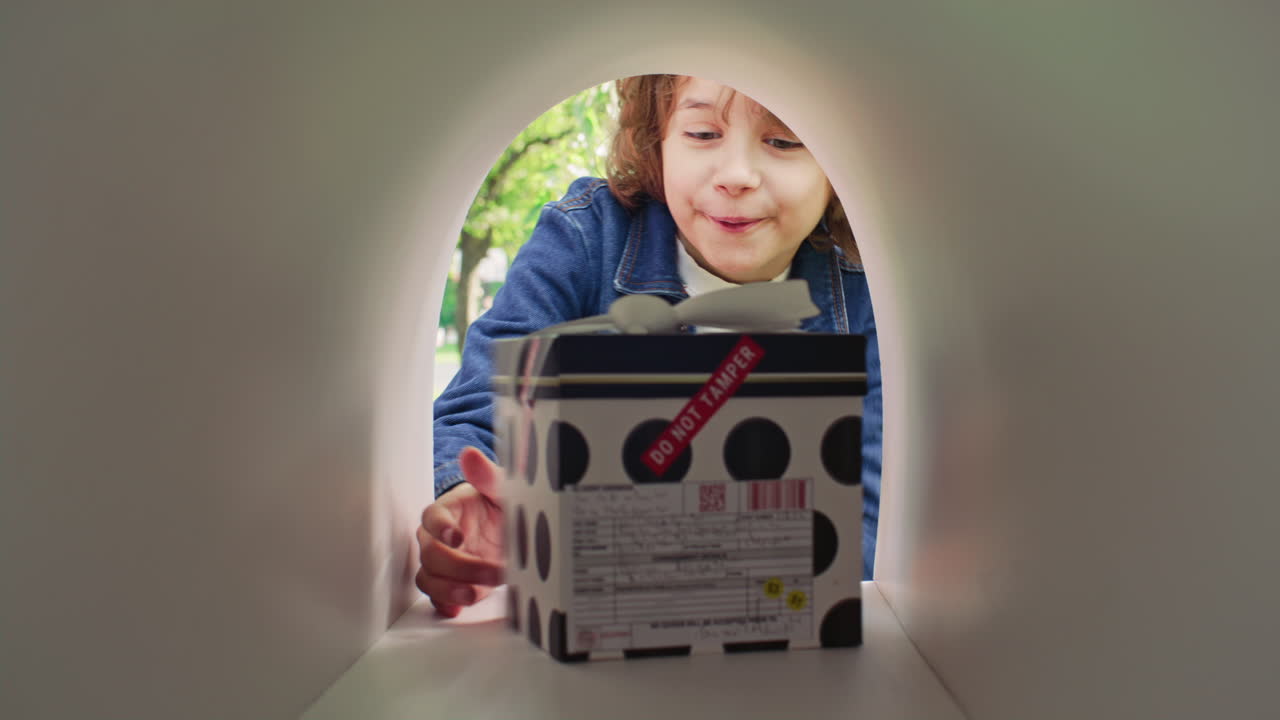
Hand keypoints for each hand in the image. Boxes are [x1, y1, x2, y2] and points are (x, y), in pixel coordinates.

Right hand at [416, 447, 505, 616]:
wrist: (512, 530)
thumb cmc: (502, 505)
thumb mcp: (503, 489)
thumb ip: (487, 475)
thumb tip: (470, 454)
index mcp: (447, 511)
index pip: (431, 517)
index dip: (441, 528)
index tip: (458, 537)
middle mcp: (438, 538)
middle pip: (431, 555)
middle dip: (459, 567)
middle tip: (491, 572)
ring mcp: (443, 564)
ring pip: (428, 580)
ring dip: (448, 590)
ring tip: (474, 595)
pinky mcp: (451, 585)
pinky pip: (438, 599)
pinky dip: (447, 605)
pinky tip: (461, 607)